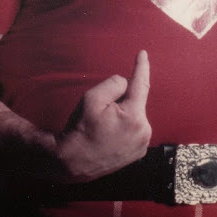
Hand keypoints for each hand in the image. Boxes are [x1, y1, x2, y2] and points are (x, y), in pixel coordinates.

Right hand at [55, 50, 151, 182]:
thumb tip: (127, 83)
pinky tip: (109, 133)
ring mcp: (143, 144)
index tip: (143, 53)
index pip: (141, 84)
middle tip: (102, 111)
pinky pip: (134, 128)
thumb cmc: (80, 129)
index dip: (142, 66)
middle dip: (122, 99)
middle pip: (136, 101)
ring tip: (103, 126)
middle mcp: (144, 131)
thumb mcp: (92, 98)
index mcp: (134, 117)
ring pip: (135, 114)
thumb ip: (114, 84)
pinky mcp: (139, 152)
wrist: (72, 163)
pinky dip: (125, 125)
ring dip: (123, 112)